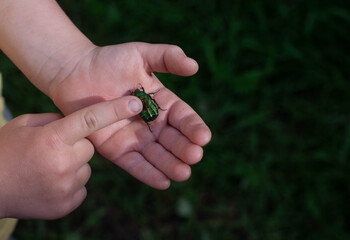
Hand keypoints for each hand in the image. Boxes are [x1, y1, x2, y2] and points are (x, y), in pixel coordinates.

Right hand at [0, 96, 141, 218]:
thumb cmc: (5, 151)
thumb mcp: (25, 125)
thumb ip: (55, 120)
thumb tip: (78, 123)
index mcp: (53, 138)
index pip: (91, 119)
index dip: (115, 109)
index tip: (137, 103)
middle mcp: (64, 162)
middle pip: (90, 148)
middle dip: (77, 146)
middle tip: (54, 149)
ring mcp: (67, 186)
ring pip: (86, 168)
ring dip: (73, 165)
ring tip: (48, 168)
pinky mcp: (68, 203)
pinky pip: (82, 187)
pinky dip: (71, 183)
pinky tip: (50, 181)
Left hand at [49, 42, 211, 189]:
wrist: (75, 72)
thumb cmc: (109, 60)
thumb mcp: (141, 54)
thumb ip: (168, 57)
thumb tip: (194, 66)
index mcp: (162, 103)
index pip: (184, 118)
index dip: (194, 127)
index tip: (204, 137)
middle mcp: (152, 124)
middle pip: (173, 140)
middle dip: (184, 149)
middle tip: (194, 156)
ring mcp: (135, 138)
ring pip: (157, 155)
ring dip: (171, 165)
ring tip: (183, 173)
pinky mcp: (116, 150)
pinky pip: (134, 163)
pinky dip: (148, 173)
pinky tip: (163, 183)